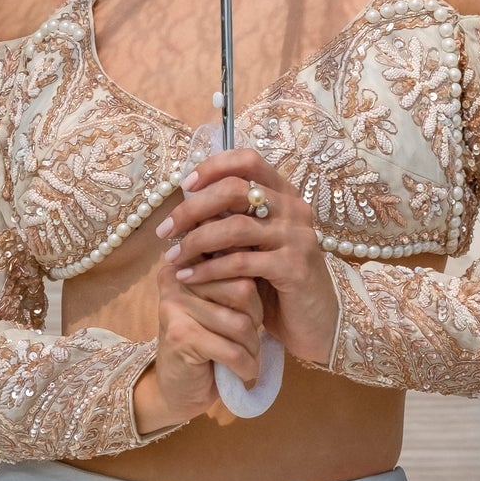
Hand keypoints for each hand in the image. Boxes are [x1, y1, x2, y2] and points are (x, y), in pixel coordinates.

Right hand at [133, 254, 265, 438]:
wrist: (179, 390)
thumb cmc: (209, 343)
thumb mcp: (223, 305)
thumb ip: (235, 279)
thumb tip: (265, 258)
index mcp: (188, 265)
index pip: (237, 260)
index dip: (255, 290)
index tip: (250, 312)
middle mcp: (176, 279)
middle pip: (244, 289)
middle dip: (256, 318)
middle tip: (248, 337)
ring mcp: (175, 307)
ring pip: (240, 322)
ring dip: (252, 347)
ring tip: (246, 356)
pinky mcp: (181, 337)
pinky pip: (232, 350)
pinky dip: (247, 366)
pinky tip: (244, 371)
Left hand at [154, 148, 340, 368]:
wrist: (313, 319)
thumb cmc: (276, 278)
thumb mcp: (254, 243)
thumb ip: (231, 220)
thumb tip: (185, 206)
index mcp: (284, 194)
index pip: (247, 161)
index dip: (213, 167)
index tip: (184, 185)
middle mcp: (293, 208)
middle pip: (234, 189)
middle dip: (192, 208)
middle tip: (166, 230)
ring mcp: (296, 236)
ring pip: (234, 227)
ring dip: (196, 241)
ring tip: (173, 258)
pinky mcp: (293, 267)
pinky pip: (241, 262)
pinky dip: (209, 269)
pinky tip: (189, 278)